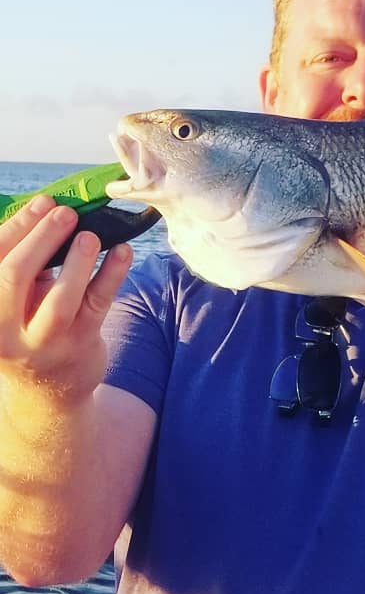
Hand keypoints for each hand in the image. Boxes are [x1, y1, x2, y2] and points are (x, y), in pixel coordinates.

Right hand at [0, 197, 131, 403]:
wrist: (47, 391)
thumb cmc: (27, 330)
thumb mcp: (13, 303)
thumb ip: (24, 267)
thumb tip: (50, 214)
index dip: (16, 227)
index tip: (42, 202)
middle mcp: (3, 329)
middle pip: (14, 276)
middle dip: (41, 238)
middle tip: (66, 212)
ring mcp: (43, 341)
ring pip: (60, 298)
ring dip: (78, 262)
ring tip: (92, 235)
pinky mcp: (79, 345)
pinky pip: (98, 305)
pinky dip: (112, 275)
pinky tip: (124, 252)